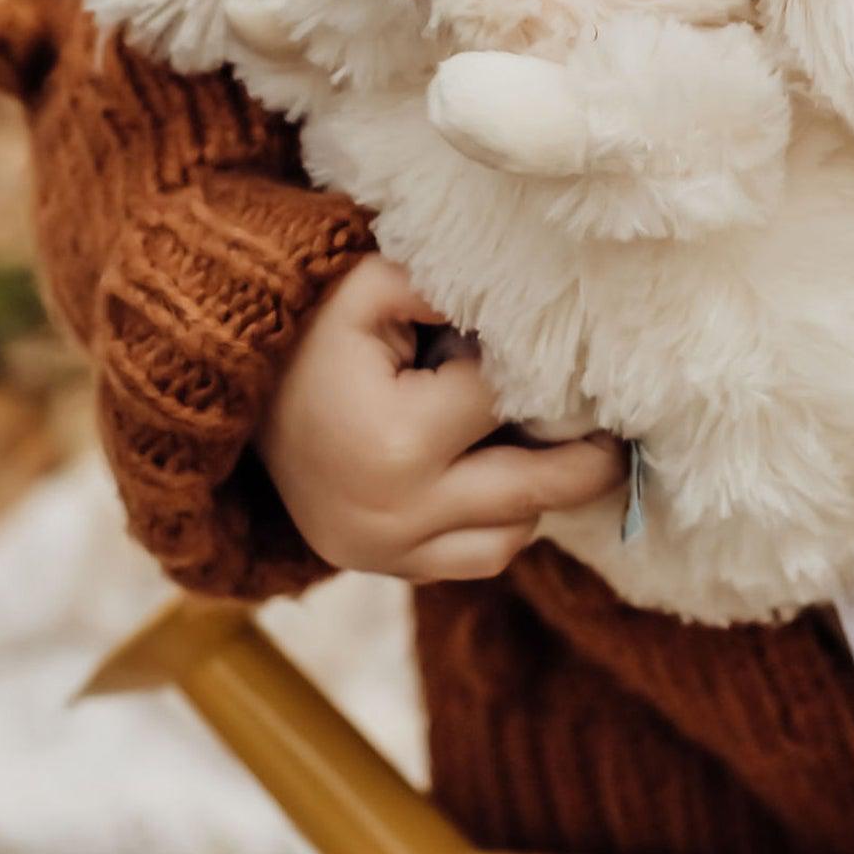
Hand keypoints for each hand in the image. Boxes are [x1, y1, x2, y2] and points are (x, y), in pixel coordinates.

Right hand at [255, 254, 626, 581]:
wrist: (229, 401)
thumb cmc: (308, 333)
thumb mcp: (368, 283)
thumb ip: (447, 283)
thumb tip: (529, 298)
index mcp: (397, 440)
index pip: (509, 399)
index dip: (544, 366)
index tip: (575, 346)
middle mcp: (397, 513)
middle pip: (537, 488)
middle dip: (591, 455)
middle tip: (624, 423)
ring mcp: (389, 553)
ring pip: (515, 535)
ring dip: (545, 493)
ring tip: (561, 442)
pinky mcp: (386, 570)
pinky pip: (479, 560)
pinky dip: (505, 522)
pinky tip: (509, 473)